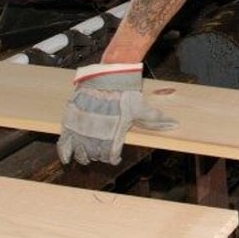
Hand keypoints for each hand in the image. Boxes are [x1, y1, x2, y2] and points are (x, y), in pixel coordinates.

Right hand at [57, 63, 177, 165]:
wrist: (107, 78)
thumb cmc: (125, 93)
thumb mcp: (142, 108)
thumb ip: (156, 120)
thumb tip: (174, 125)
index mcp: (113, 136)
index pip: (111, 156)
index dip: (113, 159)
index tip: (115, 159)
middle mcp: (96, 136)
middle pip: (95, 155)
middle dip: (99, 156)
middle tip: (102, 154)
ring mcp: (82, 130)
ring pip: (81, 152)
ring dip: (84, 156)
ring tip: (87, 156)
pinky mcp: (70, 123)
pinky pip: (64, 144)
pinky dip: (65, 153)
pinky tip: (67, 158)